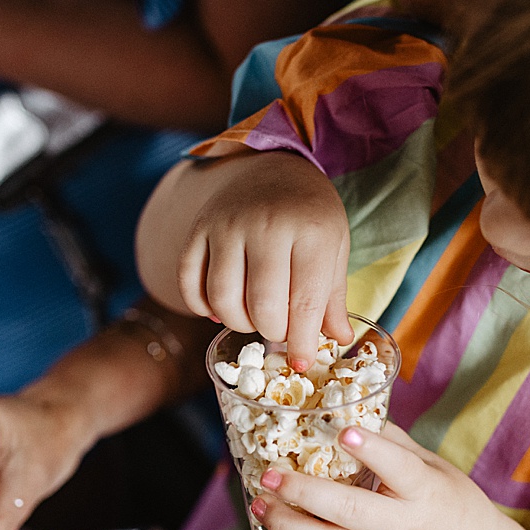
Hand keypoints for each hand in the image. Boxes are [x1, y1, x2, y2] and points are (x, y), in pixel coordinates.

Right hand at [175, 153, 352, 371]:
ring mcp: (227, 224)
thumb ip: (333, 297)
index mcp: (311, 232)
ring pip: (222, 299)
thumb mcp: (334, 249)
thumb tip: (339, 340)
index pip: (304, 303)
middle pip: (261, 306)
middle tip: (280, 330)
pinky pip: (189, 282)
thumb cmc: (311, 216)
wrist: (275, 167)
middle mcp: (266, 225)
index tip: (302, 362)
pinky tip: (221, 309)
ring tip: (254, 318)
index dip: (302, 342)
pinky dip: (202, 306)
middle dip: (272, 332)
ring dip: (238, 323)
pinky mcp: (198, 228)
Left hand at [251, 423, 516, 529]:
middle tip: (271, 475)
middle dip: (303, 493)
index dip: (373, 451)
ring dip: (288, 526)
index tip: (344, 432)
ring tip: (261, 505)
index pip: (400, 470)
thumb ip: (394, 445)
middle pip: (350, 513)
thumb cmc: (449, 504)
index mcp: (427, 494)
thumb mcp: (435, 468)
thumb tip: (349, 412)